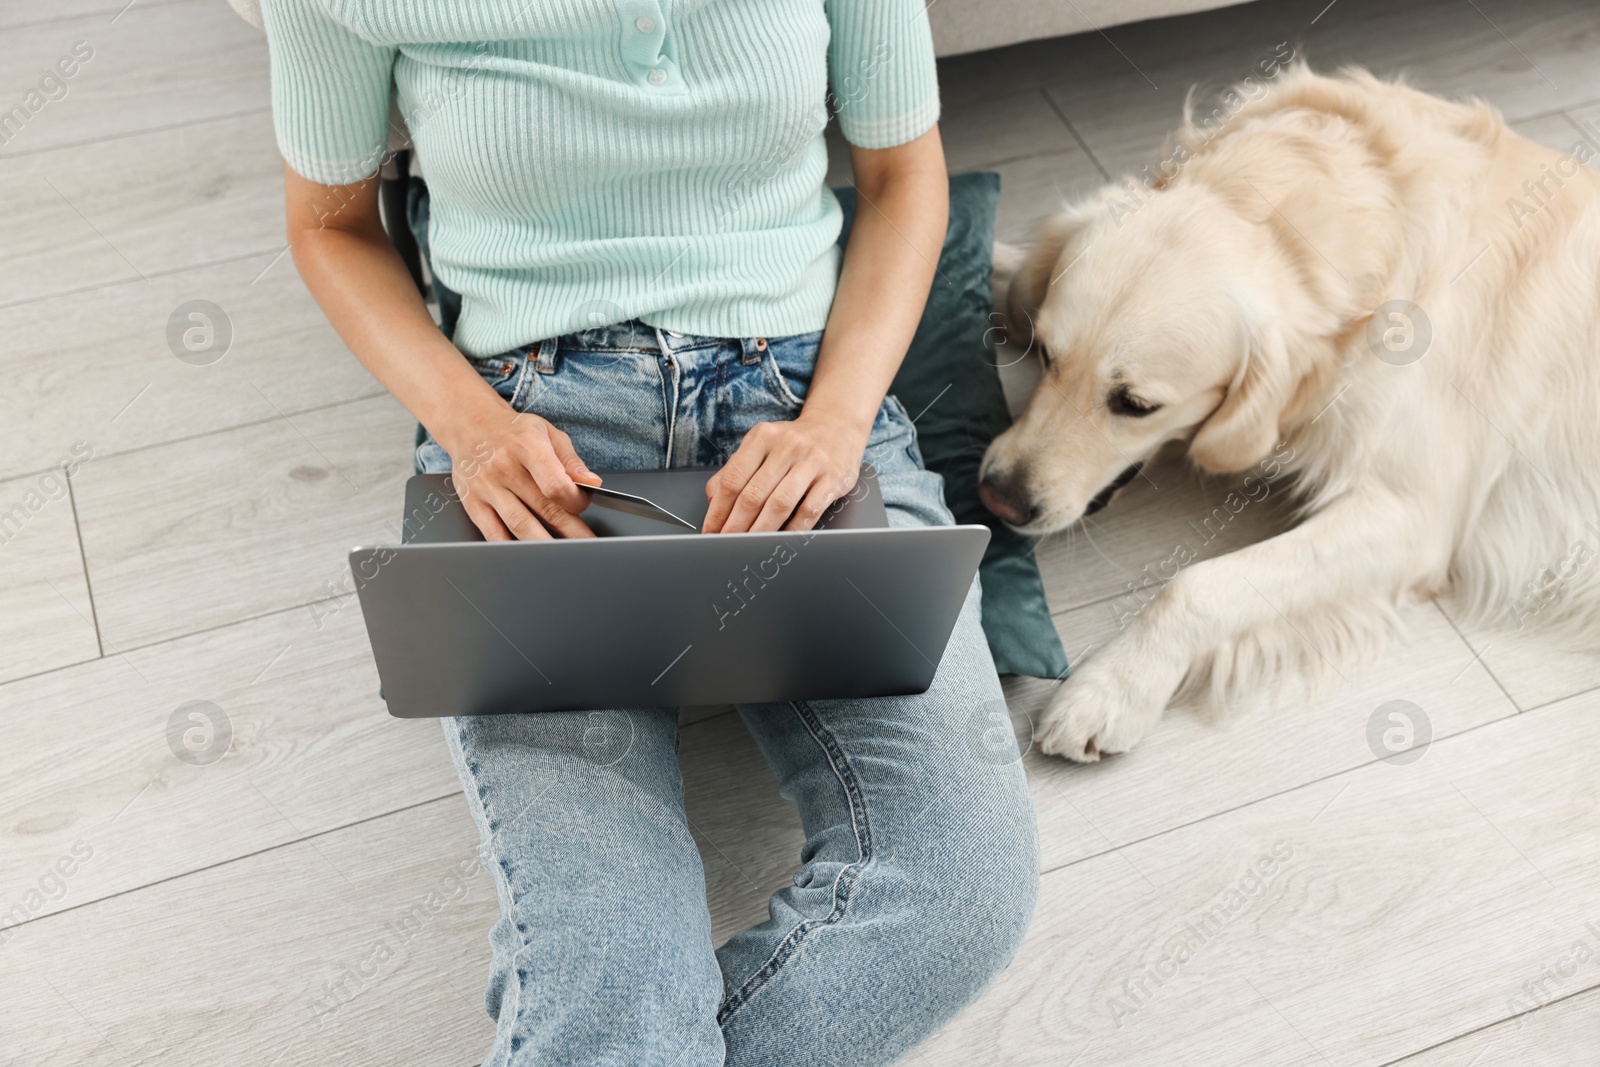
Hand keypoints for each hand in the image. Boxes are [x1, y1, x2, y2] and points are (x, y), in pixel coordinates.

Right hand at [437, 394, 600, 540]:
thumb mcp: (548, 433)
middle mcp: (503, 467)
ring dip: (546, 545)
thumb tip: (592, 483)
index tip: (583, 505)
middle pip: (543, 510)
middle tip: (588, 546)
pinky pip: (494, 535)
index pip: (556, 485)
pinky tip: (529, 556)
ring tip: (565, 555)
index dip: (576, 501)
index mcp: (526, 446)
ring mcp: (485, 488)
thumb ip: (571, 461)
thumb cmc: (514, 431)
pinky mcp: (472, 504)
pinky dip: (513, 549)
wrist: (469, 424)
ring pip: (520, 527)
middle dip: (571, 532)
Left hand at [703, 413, 868, 532]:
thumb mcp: (762, 445)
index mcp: (763, 437)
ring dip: (760, 530)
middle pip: (754, 494)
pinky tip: (780, 539)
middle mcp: (787, 446)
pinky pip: (809, 511)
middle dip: (736, 524)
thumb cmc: (793, 443)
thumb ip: (736, 469)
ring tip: (748, 545)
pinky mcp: (833, 478)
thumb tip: (712, 501)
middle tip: (726, 542)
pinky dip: (792, 529)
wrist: (838, 425)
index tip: (710, 529)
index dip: (719, 509)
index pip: (734, 478)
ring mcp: (812, 461)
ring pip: (780, 503)